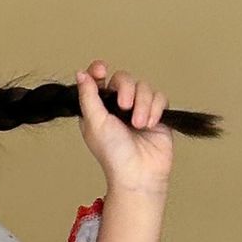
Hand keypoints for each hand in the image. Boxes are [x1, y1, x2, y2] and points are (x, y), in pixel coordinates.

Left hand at [76, 59, 173, 191]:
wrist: (139, 172)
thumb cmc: (113, 153)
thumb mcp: (94, 123)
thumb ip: (87, 96)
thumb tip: (81, 73)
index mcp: (98, 108)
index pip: (98, 79)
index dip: (98, 70)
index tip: (101, 69)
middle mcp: (117, 106)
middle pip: (123, 78)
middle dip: (126, 89)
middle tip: (124, 107)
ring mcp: (138, 109)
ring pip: (143, 86)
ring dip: (142, 104)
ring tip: (138, 124)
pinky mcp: (157, 114)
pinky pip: (160, 97)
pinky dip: (155, 108)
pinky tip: (149, 124)